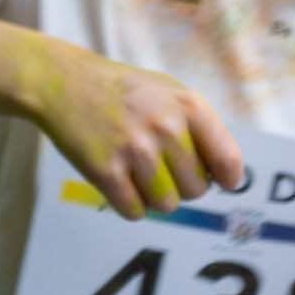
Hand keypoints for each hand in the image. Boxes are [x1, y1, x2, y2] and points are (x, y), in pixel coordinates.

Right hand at [24, 48, 241, 215]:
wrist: (66, 82)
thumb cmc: (124, 91)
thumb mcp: (170, 92)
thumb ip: (200, 127)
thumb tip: (225, 173)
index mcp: (188, 106)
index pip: (228, 160)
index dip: (227, 178)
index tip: (221, 181)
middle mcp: (167, 129)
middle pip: (196, 190)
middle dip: (182, 186)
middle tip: (161, 167)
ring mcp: (136, 151)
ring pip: (167, 205)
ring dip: (155, 197)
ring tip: (138, 172)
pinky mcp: (106, 172)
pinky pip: (135, 212)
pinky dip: (130, 205)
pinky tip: (121, 182)